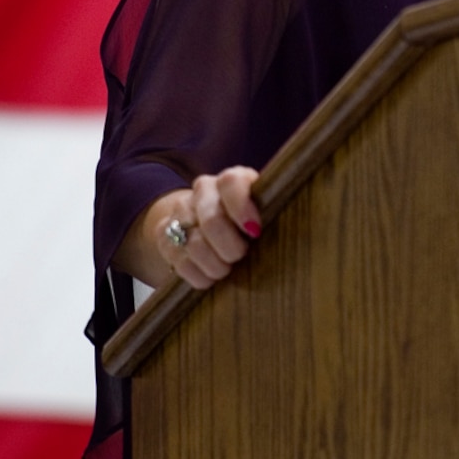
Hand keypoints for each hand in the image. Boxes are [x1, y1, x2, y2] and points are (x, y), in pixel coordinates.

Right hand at [119, 167, 261, 291]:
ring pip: (194, 244)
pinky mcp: (164, 234)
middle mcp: (204, 190)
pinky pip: (179, 259)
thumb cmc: (248, 225)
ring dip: (215, 265)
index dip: (242, 208)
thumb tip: (294, 231)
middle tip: (240, 256)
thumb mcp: (266, 215)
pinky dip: (198, 275)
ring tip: (226, 270)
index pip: (231, 182)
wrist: (208, 226)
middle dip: (230, 247)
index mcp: (231, 181)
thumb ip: (274, 216)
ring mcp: (181, 211)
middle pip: (212, 220)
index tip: (255, 232)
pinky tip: (210, 277)